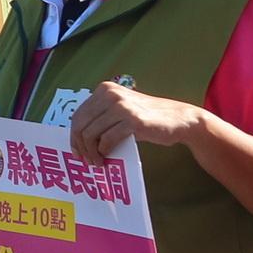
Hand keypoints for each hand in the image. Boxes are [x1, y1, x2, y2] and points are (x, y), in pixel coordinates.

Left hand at [65, 80, 204, 162]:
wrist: (179, 118)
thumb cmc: (147, 118)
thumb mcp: (120, 110)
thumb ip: (101, 117)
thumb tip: (78, 138)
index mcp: (104, 89)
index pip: (78, 115)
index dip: (74, 135)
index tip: (77, 151)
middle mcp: (111, 94)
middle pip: (81, 124)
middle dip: (80, 146)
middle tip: (86, 161)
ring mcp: (121, 106)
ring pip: (91, 133)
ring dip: (91, 152)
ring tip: (97, 163)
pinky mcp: (133, 120)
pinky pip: (108, 139)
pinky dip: (104, 151)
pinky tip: (107, 157)